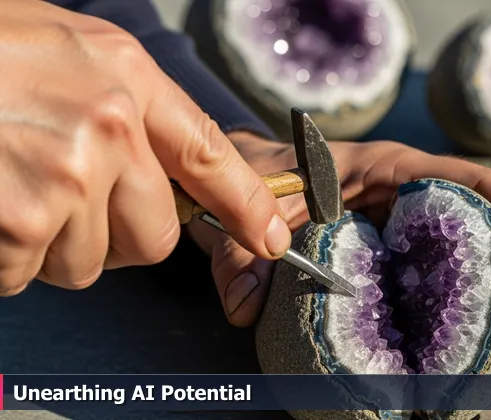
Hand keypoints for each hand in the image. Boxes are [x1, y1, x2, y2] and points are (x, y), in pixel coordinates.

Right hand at [0, 1, 289, 295]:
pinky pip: (31, 274)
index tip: (269, 238)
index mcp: (127, 78)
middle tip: (67, 202)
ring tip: (12, 190)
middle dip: (117, 236)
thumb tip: (166, 175)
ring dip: (55, 245)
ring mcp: (67, 176)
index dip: (247, 205)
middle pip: (155, 235)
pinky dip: (7, 259)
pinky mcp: (21, 222)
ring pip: (93, 261)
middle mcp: (109, 127)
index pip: (212, 156)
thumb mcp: (68, 49)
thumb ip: (127, 107)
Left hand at [190, 134, 490, 373]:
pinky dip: (473, 334)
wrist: (252, 180)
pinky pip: (455, 295)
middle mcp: (421, 203)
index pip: (478, 182)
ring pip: (487, 273)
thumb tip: (245, 308)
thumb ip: (244, 252)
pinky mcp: (412, 268)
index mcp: (397, 171)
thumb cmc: (264, 181)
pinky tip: (476, 374)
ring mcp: (420, 237)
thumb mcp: (253, 209)